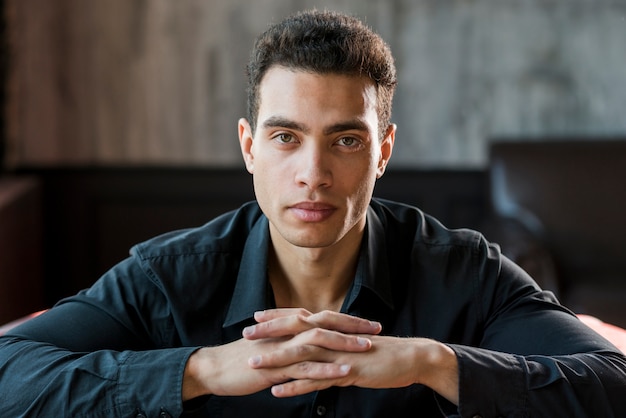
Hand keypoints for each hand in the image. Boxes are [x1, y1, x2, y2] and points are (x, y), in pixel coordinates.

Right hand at [182, 309, 380, 399]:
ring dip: (345, 344)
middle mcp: (288, 332)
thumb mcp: (272, 346)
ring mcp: (283, 348)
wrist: (216, 368)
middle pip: (327, 323)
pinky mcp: (277, 366)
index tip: (369, 322)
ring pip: (320, 342)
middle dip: (354, 325)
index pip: (324, 318)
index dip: (348, 319)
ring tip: (368, 347)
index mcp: (289, 326)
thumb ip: (291, 343)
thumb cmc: (243, 358)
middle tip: (377, 329)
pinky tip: (344, 371)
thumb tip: (310, 344)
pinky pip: (306, 366)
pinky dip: (327, 368)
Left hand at [247, 309, 458, 404]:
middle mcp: (334, 337)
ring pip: (302, 354)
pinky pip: (317, 380)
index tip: (256, 316)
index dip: (278, 316)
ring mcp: (339, 354)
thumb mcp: (354, 343)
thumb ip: (336, 342)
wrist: (411, 358)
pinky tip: (278, 391)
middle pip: (296, 330)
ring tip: (253, 362)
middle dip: (270, 331)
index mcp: (334, 328)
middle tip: (245, 333)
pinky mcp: (347, 372)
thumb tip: (320, 343)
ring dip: (276, 359)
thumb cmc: (382, 352)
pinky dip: (296, 386)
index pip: (301, 318)